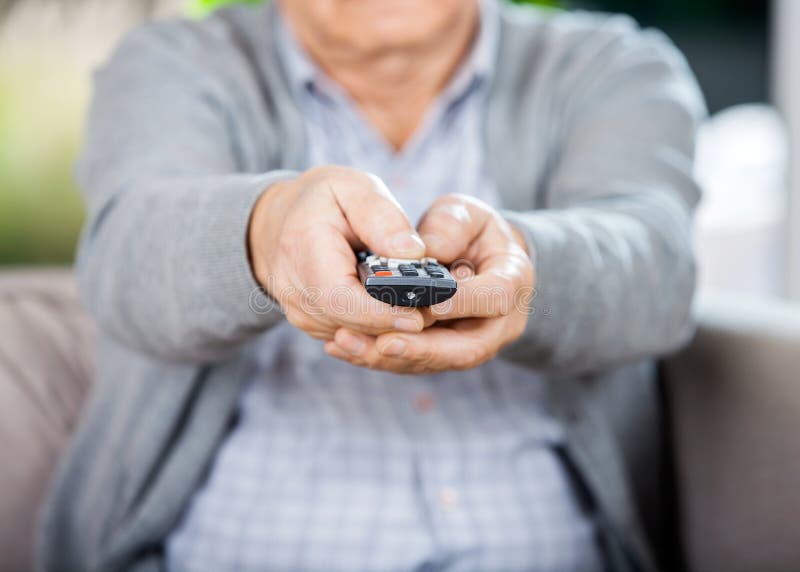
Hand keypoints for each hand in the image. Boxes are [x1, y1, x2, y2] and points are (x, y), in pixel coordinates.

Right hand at [249, 166, 426, 339]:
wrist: (281, 220)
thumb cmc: (323, 200)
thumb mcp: (354, 189)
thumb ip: (384, 218)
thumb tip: (413, 253)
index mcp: (303, 250)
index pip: (340, 297)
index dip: (380, 313)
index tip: (418, 315)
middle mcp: (296, 290)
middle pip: (351, 323)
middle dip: (394, 322)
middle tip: (433, 311)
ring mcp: (302, 312)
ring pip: (354, 336)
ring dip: (388, 327)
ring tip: (418, 304)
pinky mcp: (313, 324)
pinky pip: (351, 336)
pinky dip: (377, 327)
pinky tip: (396, 307)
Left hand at [324, 194, 534, 372]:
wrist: (476, 257)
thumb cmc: (470, 231)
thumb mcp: (465, 214)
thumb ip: (450, 227)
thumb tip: (425, 252)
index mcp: (512, 281)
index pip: (495, 298)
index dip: (464, 303)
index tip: (431, 304)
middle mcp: (497, 324)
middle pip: (464, 349)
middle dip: (421, 349)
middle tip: (381, 342)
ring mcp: (469, 344)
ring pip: (433, 362)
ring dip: (390, 358)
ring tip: (348, 344)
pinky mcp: (441, 354)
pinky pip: (411, 361)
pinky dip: (376, 356)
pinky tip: (342, 347)